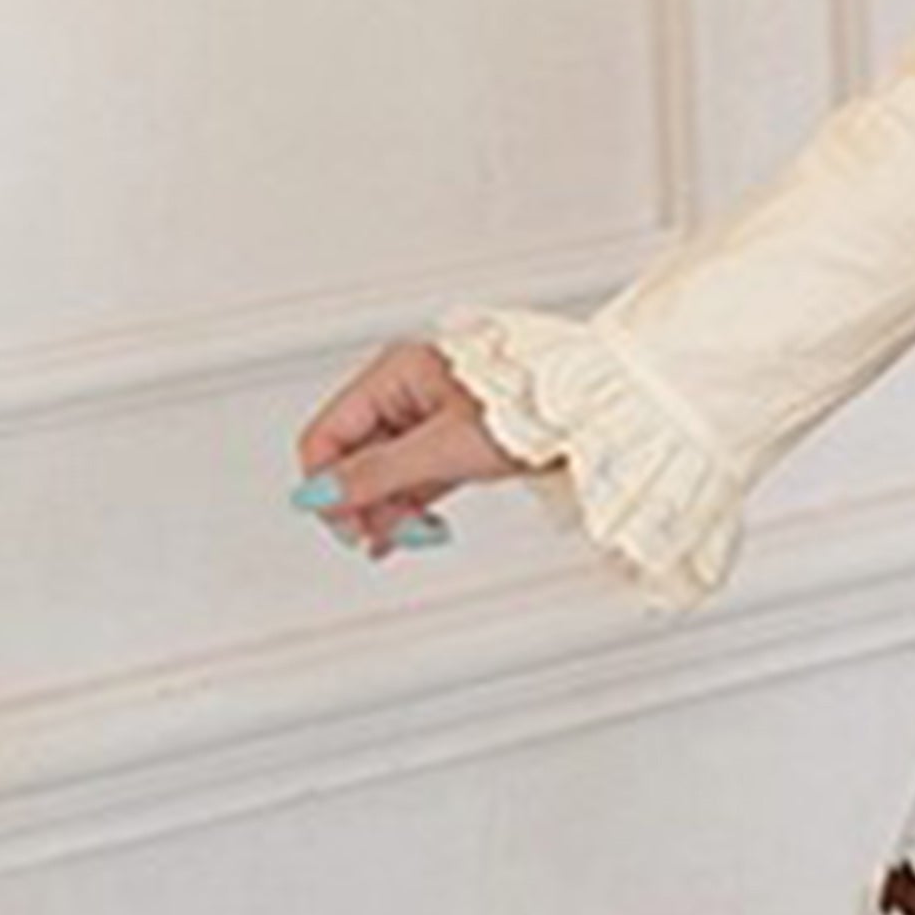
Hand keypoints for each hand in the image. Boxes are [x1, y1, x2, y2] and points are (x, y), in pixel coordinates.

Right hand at [292, 337, 521, 560]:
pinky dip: (412, 506)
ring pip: (385, 473)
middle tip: (379, 540)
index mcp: (394, 374)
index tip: (344, 525)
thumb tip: (320, 494)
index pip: (328, 434)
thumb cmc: (533, 410)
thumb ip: (378, 474)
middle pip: (354, 458)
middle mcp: (406, 391)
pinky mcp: (454, 441)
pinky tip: (415, 531)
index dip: (327, 484)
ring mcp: (430, 417)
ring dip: (390, 511)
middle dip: (363, 503)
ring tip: (412, 537)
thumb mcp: (444, 448)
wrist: (595, 414)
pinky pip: (415, 478)